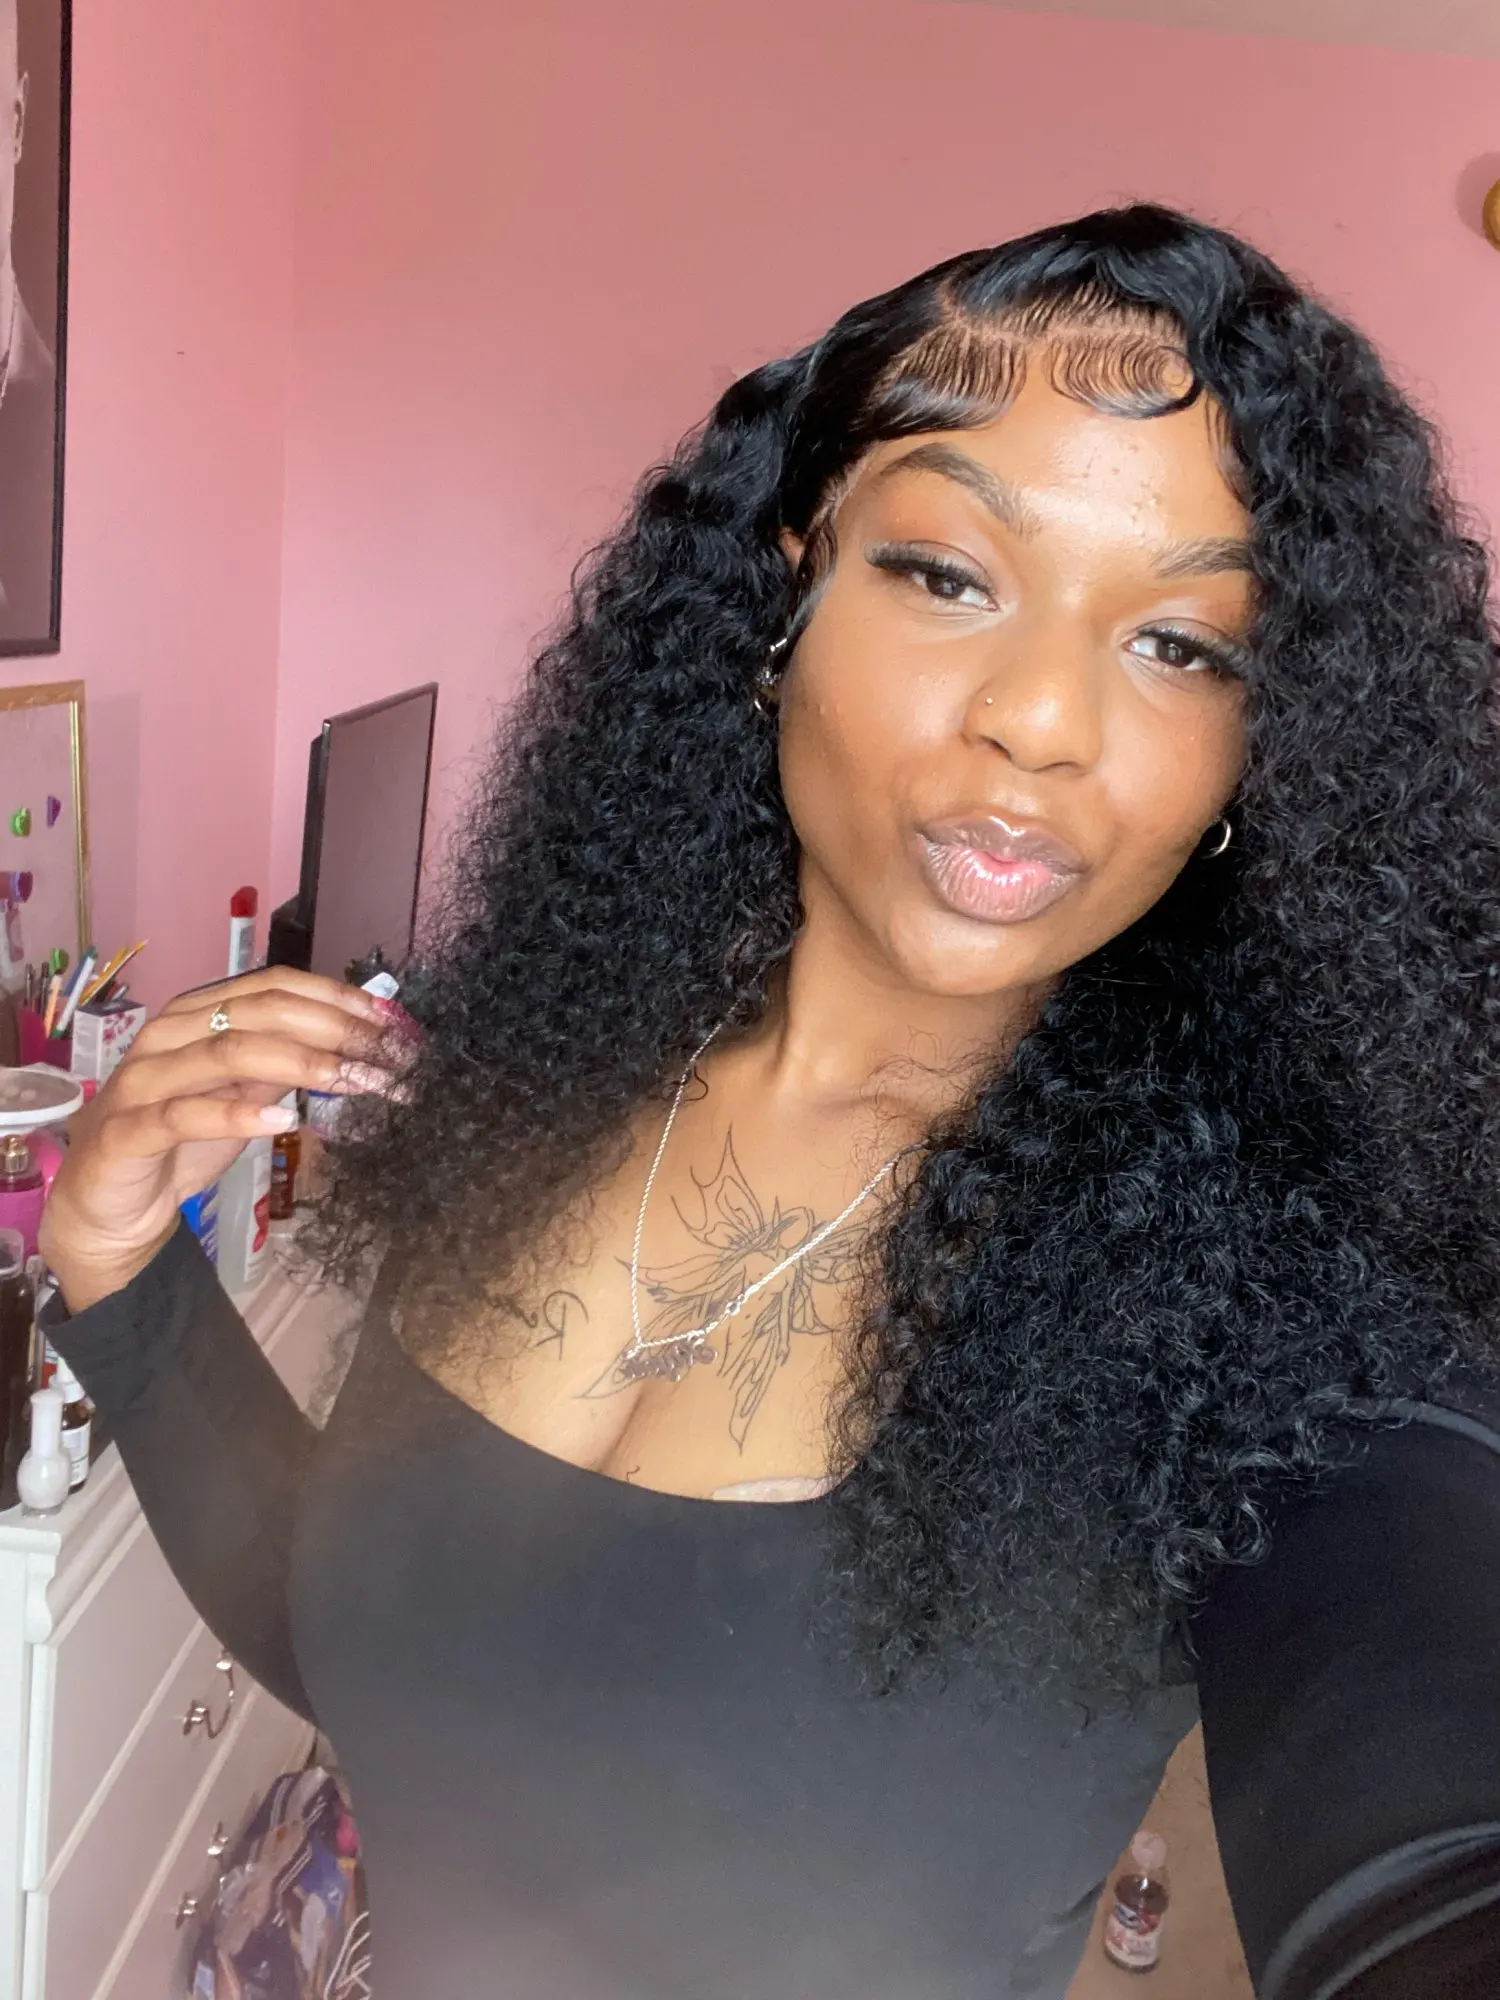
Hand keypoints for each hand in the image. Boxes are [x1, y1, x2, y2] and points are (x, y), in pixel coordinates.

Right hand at [39, 969, 395, 1311]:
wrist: (110, 1208)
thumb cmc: (180, 1144)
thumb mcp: (243, 1099)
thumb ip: (284, 1069)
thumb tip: (353, 1046)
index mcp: (194, 1015)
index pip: (272, 987)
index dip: (336, 998)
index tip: (391, 1022)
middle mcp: (167, 1036)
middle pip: (259, 1013)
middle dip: (333, 1030)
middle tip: (386, 1056)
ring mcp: (143, 1080)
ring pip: (228, 1052)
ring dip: (303, 1064)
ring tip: (352, 1080)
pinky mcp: (127, 1131)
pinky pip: (186, 1114)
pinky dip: (239, 1115)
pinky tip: (284, 1123)